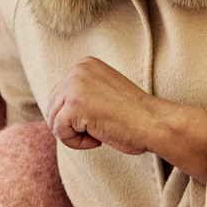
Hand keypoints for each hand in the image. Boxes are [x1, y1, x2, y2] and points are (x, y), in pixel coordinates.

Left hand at [45, 57, 206, 182]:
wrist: (154, 123)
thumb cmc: (134, 116)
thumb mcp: (103, 93)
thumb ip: (82, 92)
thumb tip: (53, 110)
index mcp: (85, 64)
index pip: (59, 95)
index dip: (75, 115)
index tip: (101, 117)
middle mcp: (77, 70)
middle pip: (52, 107)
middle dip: (71, 125)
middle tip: (98, 128)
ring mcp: (74, 86)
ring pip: (53, 120)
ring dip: (73, 135)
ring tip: (97, 134)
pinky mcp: (73, 106)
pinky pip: (59, 132)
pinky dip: (75, 143)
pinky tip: (96, 139)